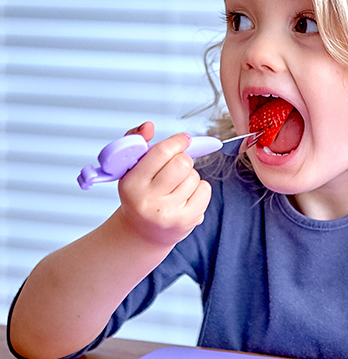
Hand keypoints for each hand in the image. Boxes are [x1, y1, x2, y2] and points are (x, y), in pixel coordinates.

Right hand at [117, 122, 211, 246]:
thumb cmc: (139, 194)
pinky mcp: (186, 221)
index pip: (162, 152)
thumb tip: (148, 126)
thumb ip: (136, 142)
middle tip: (176, 166)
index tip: (183, 140)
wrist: (142, 233)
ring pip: (194, 176)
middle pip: (183, 163)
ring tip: (176, 187)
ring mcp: (168, 213)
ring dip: (189, 176)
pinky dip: (199, 189)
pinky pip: (205, 190)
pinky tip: (186, 197)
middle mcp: (149, 200)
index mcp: (132, 183)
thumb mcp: (130, 169)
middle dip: (183, 159)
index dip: (177, 141)